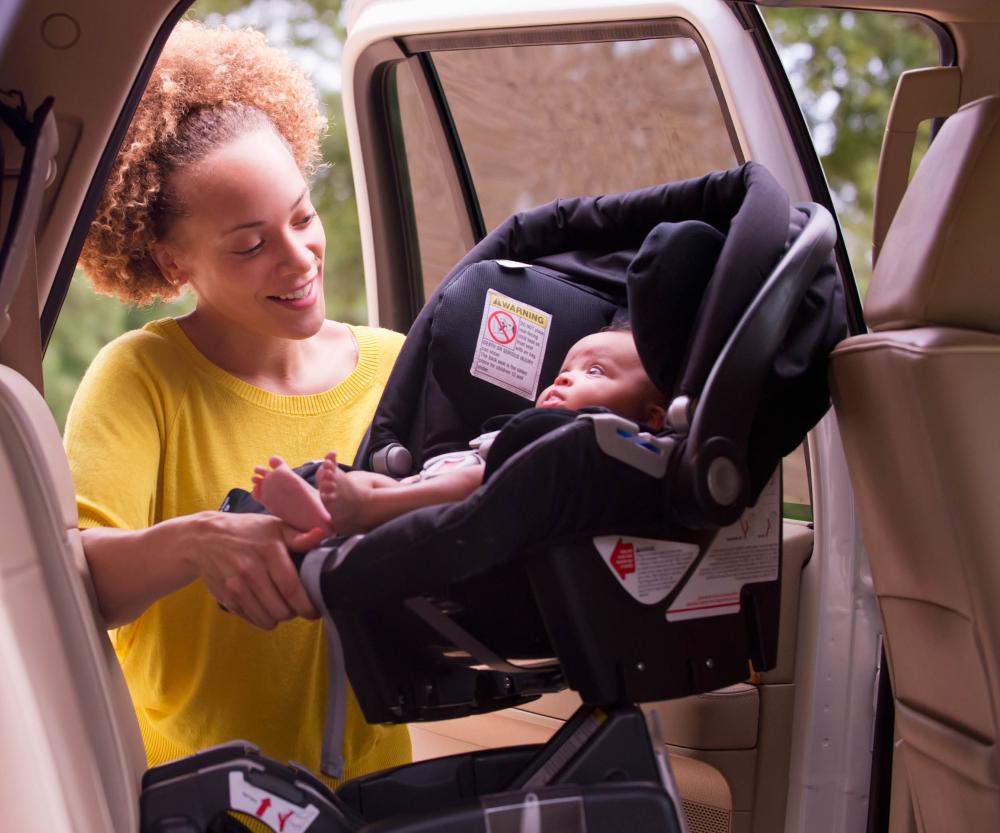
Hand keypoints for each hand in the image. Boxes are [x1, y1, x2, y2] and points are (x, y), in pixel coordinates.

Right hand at [188, 511, 324, 628]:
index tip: (314, 611)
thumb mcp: (274, 526)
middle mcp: (251, 571)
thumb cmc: (245, 531)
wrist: (203, 539)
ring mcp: (236, 587)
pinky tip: (263, 603)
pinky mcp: (227, 599)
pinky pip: (251, 619)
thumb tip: (321, 536)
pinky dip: (261, 617)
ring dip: (277, 617)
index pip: (292, 589)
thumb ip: (299, 536)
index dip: (307, 606)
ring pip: (267, 619)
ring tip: (280, 604)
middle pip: (281, 610)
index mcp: (269, 552)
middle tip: (296, 605)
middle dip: (294, 612)